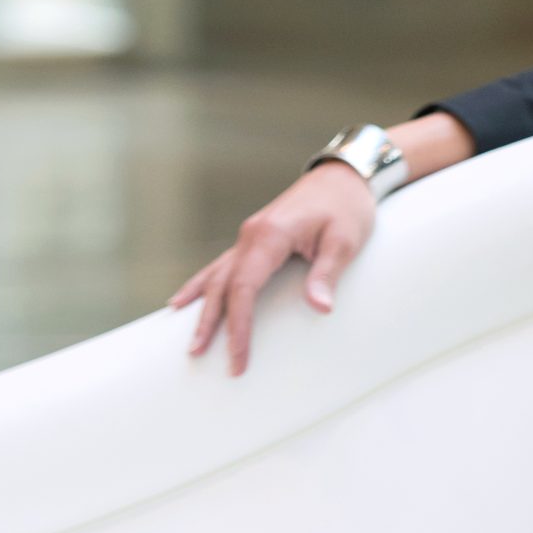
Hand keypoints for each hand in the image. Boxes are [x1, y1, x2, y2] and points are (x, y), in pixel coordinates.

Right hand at [169, 162, 376, 377]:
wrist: (344, 176)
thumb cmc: (347, 207)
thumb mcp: (345, 241)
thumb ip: (327, 274)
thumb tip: (321, 308)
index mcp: (270, 235)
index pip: (243, 288)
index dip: (238, 325)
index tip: (238, 356)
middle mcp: (252, 235)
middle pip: (222, 285)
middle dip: (210, 323)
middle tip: (196, 355)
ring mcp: (250, 235)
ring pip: (217, 276)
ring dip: (202, 308)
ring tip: (188, 340)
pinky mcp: (255, 238)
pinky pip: (222, 265)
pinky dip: (203, 284)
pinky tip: (184, 300)